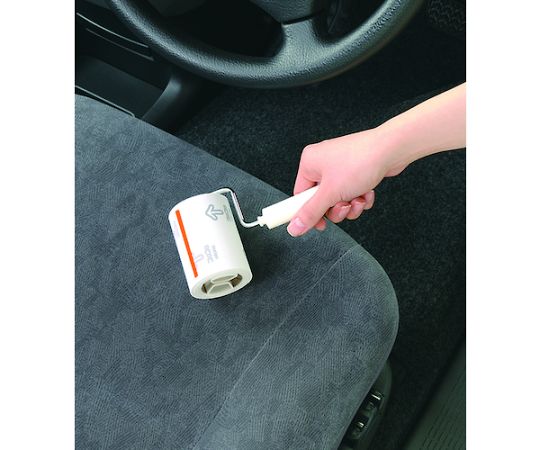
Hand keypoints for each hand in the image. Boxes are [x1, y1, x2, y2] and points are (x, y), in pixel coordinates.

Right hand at [287, 127, 404, 236]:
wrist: (392, 149)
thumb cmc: (359, 162)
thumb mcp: (330, 194)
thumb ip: (311, 213)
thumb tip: (294, 228)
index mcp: (309, 162)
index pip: (299, 196)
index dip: (307, 213)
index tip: (317, 225)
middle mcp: (322, 162)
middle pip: (320, 200)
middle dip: (335, 209)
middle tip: (344, 207)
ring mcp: (340, 166)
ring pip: (338, 199)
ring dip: (350, 206)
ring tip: (359, 199)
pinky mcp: (355, 170)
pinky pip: (351, 193)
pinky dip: (360, 197)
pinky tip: (368, 192)